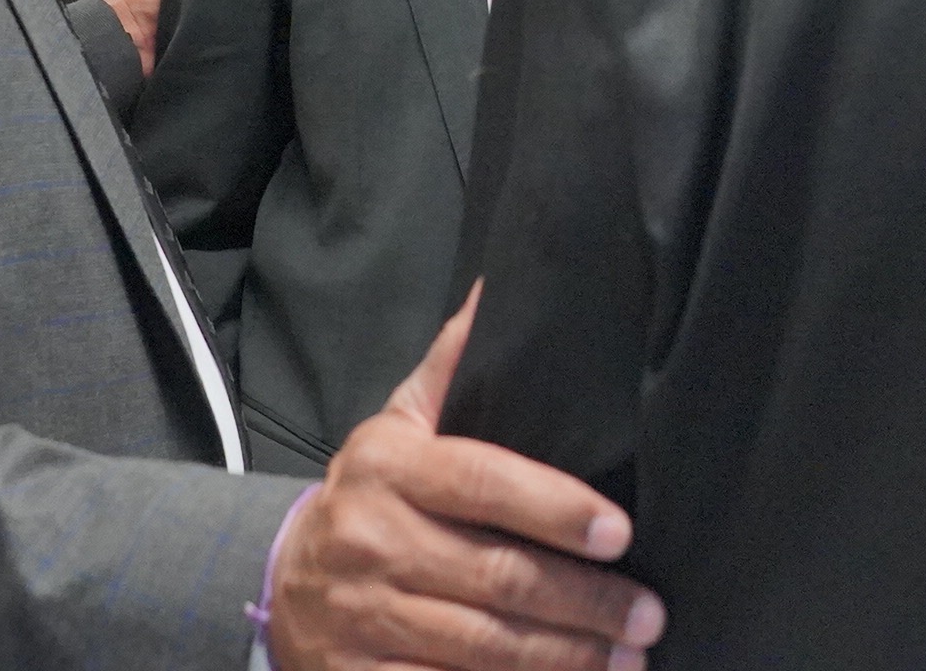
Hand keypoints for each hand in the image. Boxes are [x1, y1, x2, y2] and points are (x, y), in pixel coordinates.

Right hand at [269, 285, 663, 670]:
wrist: (278, 580)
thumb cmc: (372, 496)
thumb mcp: (400, 423)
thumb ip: (453, 365)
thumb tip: (501, 291)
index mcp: (387, 467)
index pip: (482, 482)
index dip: (555, 508)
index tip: (620, 533)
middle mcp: (370, 540)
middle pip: (495, 576)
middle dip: (583, 602)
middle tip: (647, 616)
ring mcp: (361, 616)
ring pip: (480, 647)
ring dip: (563, 659)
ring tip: (627, 660)